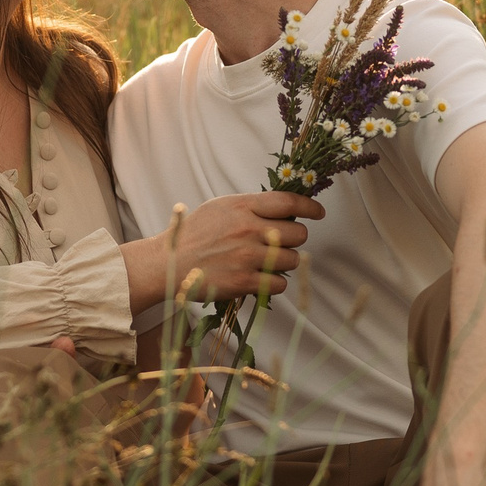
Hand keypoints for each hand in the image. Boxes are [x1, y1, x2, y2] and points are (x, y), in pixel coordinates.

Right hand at [124, 192, 324, 311]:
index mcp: (241, 206)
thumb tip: (283, 210)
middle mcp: (247, 229)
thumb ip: (250, 207)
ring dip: (284, 263)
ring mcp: (246, 256)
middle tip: (282, 243)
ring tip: (266, 262)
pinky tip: (259, 279)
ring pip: (292, 260)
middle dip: (295, 239)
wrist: (168, 263)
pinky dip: (273, 283)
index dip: (310, 207)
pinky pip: (278, 284)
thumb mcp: (220, 208)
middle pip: (297, 234)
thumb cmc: (193, 234)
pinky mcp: (243, 282)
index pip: (288, 202)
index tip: (318, 212)